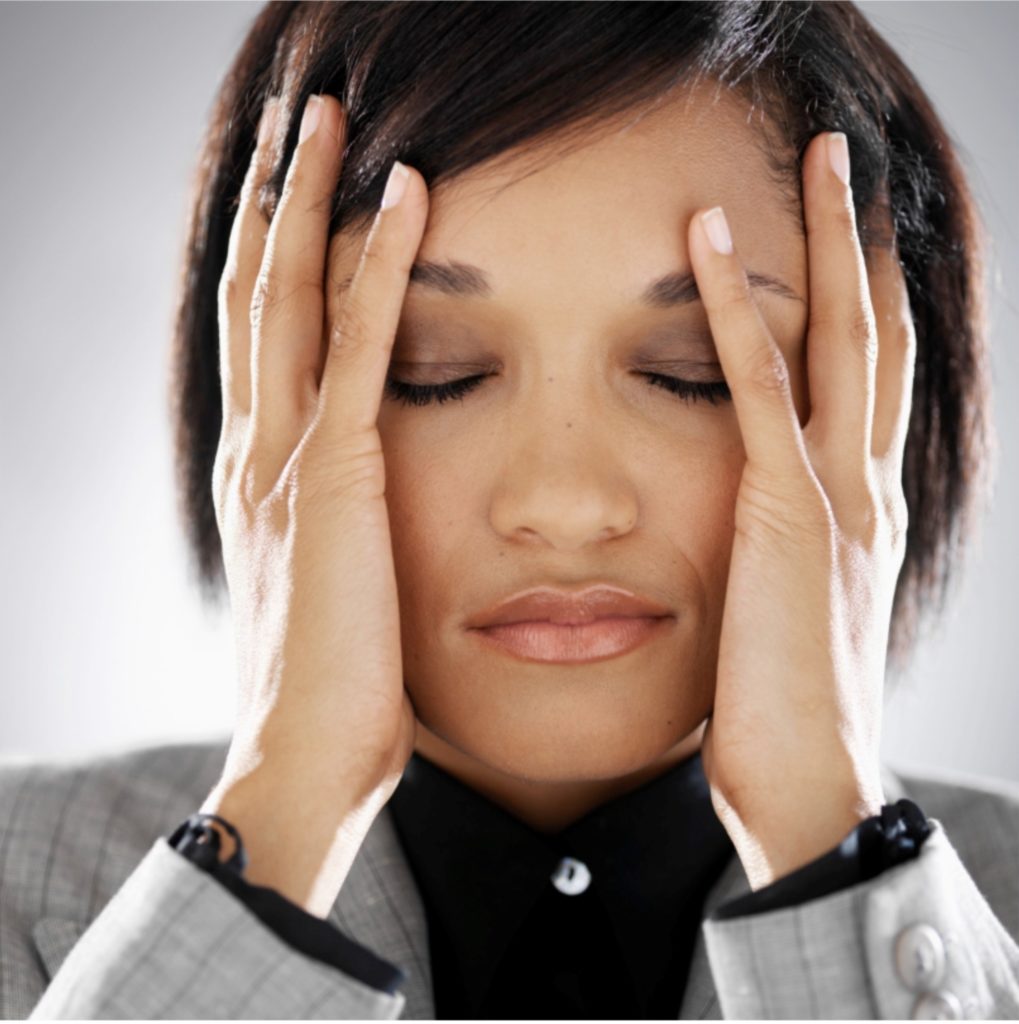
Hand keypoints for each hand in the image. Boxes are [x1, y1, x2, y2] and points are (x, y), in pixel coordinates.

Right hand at [200, 94, 428, 913]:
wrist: (303, 758)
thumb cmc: (328, 690)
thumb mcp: (320, 594)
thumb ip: (328, 539)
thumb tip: (347, 525)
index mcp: (262, 478)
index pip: (260, 344)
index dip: (268, 263)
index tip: (289, 200)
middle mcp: (260, 451)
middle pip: (258, 296)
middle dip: (273, 203)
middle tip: (299, 127)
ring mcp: (291, 458)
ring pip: (291, 297)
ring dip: (310, 201)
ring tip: (335, 123)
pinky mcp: (339, 477)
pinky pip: (363, 345)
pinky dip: (380, 264)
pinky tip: (406, 197)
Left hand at [690, 132, 915, 889]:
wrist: (811, 786)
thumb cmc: (790, 715)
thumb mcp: (794, 618)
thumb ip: (788, 563)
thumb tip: (767, 549)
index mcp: (859, 511)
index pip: (870, 384)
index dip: (872, 305)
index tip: (856, 243)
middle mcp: (862, 487)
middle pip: (874, 337)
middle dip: (865, 244)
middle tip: (849, 163)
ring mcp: (832, 494)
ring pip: (838, 336)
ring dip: (827, 239)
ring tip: (817, 156)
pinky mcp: (783, 512)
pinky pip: (756, 384)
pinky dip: (734, 305)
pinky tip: (707, 237)